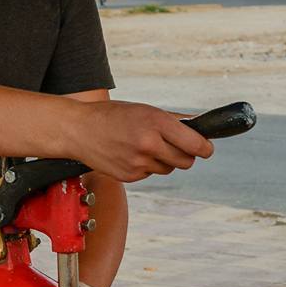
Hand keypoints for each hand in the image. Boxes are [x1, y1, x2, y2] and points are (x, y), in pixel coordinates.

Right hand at [68, 101, 212, 182]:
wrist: (79, 130)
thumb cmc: (112, 116)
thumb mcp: (144, 110)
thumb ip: (173, 120)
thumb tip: (198, 126)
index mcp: (156, 123)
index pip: (195, 144)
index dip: (205, 148)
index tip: (206, 148)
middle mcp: (149, 144)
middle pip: (186, 161)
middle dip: (186, 155)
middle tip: (177, 146)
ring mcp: (139, 163)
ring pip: (168, 169)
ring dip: (164, 160)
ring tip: (145, 146)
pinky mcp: (130, 176)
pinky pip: (151, 173)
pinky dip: (147, 166)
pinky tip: (132, 153)